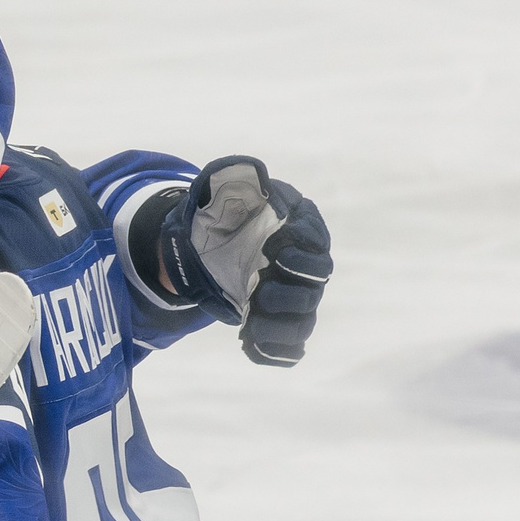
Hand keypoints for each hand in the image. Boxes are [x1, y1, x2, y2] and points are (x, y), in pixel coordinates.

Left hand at [152, 156, 332, 365]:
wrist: (204, 246)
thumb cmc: (222, 214)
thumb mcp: (221, 189)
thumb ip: (235, 177)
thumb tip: (248, 170)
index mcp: (298, 229)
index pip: (316, 240)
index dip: (301, 249)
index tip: (274, 248)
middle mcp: (303, 266)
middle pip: (315, 286)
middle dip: (292, 293)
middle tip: (261, 289)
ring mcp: (293, 297)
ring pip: (303, 322)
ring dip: (282, 327)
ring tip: (253, 321)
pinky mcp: (278, 321)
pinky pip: (288, 347)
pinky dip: (273, 350)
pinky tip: (249, 343)